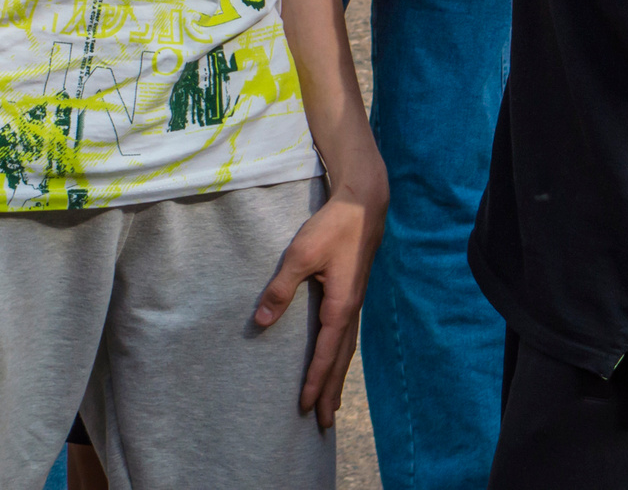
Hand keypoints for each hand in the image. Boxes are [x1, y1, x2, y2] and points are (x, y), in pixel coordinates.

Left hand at [253, 175, 385, 428]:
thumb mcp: (301, 255)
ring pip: (346, 351)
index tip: (304, 406)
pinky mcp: (354, 294)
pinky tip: (337, 361)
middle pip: (340, 361)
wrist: (365, 204)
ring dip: (337, 378)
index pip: (326, 353)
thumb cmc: (334, 227)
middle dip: (330, 392)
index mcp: (341, 306)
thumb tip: (262, 322)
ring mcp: (355, 304)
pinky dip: (341, 357)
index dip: (314, 381)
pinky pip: (347, 337)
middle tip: (322, 423)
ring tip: (332, 405)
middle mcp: (352, 311)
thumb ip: (281, 289)